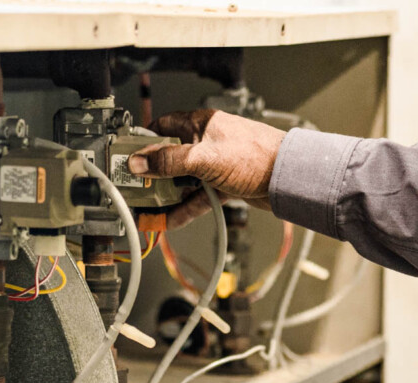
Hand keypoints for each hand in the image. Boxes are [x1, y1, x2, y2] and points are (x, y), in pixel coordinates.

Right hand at [128, 109, 287, 227]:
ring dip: (166, 197)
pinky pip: (198, 198)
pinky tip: (169, 222)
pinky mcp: (224, 185)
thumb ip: (169, 161)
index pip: (163, 127)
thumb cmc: (255, 156)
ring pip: (183, 181)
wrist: (290, 178)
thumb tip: (139, 162)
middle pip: (170, 158)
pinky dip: (185, 209)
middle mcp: (206, 142)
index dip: (144, 141)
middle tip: (133, 190)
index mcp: (200, 124)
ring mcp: (215, 165)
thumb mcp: (204, 157)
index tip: (127, 157)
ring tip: (146, 211)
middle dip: (151, 176)